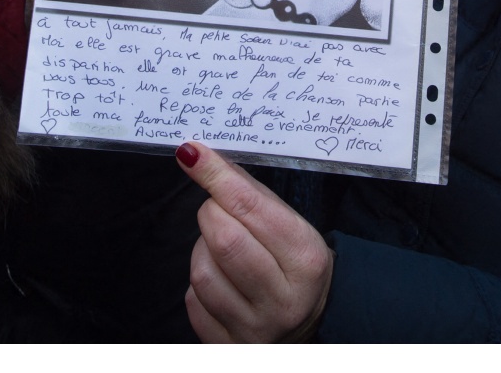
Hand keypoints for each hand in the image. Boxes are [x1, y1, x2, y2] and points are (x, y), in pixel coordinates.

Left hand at [177, 141, 333, 342]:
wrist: (309, 320)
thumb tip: (202, 159)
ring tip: (221, 249)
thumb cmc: (294, 264)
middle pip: (223, 240)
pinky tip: (220, 278)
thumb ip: (251, 195)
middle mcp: (282, 299)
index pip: (250, 208)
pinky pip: (193, 302)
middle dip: (211, 213)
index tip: (191, 155)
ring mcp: (254, 328)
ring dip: (202, 250)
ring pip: (202, 272)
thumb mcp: (291, 226)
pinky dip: (199, 282)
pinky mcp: (228, 345)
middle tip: (217, 209)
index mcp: (305, 260)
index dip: (216, 176)